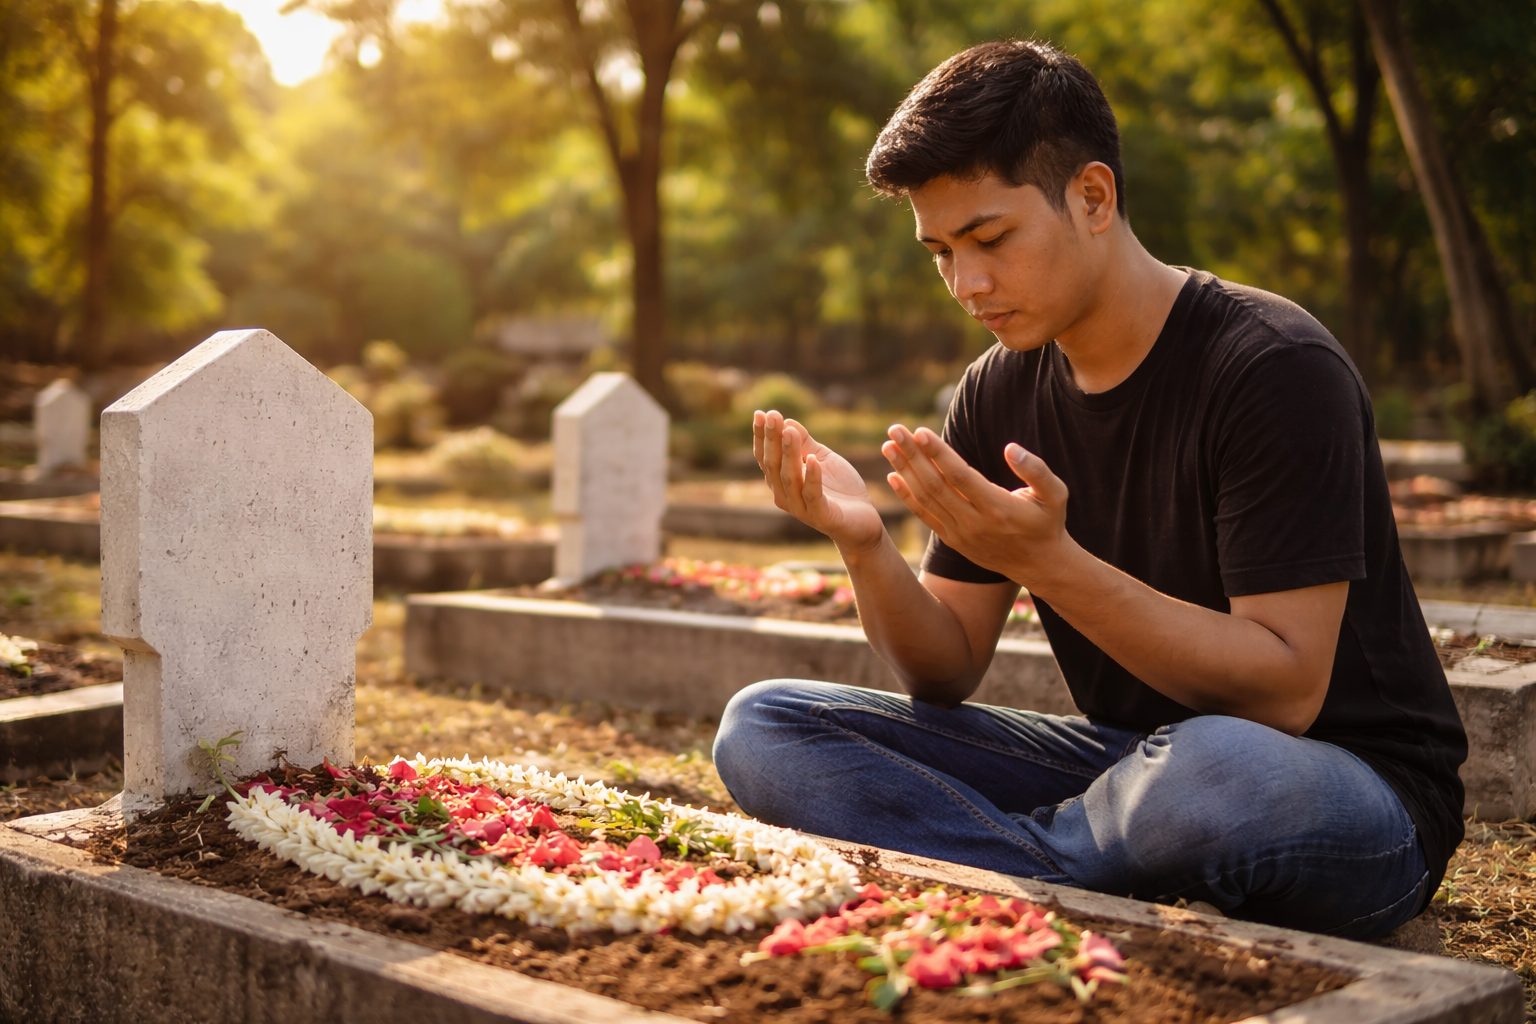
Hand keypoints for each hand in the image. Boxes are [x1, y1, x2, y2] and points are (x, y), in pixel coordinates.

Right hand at [753, 409, 886, 551]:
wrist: (862, 520)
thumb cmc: (840, 489)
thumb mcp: (822, 458)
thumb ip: (806, 443)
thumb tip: (787, 422)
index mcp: (781, 481)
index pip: (765, 456)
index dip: (762, 436)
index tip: (760, 413)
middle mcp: (785, 495)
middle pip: (773, 465)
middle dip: (772, 439)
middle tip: (772, 416)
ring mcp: (801, 507)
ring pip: (790, 478)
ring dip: (789, 453)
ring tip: (790, 431)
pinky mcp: (821, 516)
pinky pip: (813, 494)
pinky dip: (812, 477)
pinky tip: (813, 460)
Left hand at [882, 425, 1070, 586]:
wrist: (1039, 565)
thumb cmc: (1048, 522)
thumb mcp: (1055, 495)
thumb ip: (1035, 470)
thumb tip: (1010, 449)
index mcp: (998, 508)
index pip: (960, 477)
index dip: (938, 454)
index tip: (919, 432)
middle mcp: (974, 523)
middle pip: (935, 485)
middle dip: (912, 455)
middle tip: (895, 429)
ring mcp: (961, 534)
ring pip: (926, 499)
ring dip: (904, 470)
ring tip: (888, 446)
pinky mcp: (953, 540)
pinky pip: (925, 516)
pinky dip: (907, 495)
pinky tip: (893, 475)